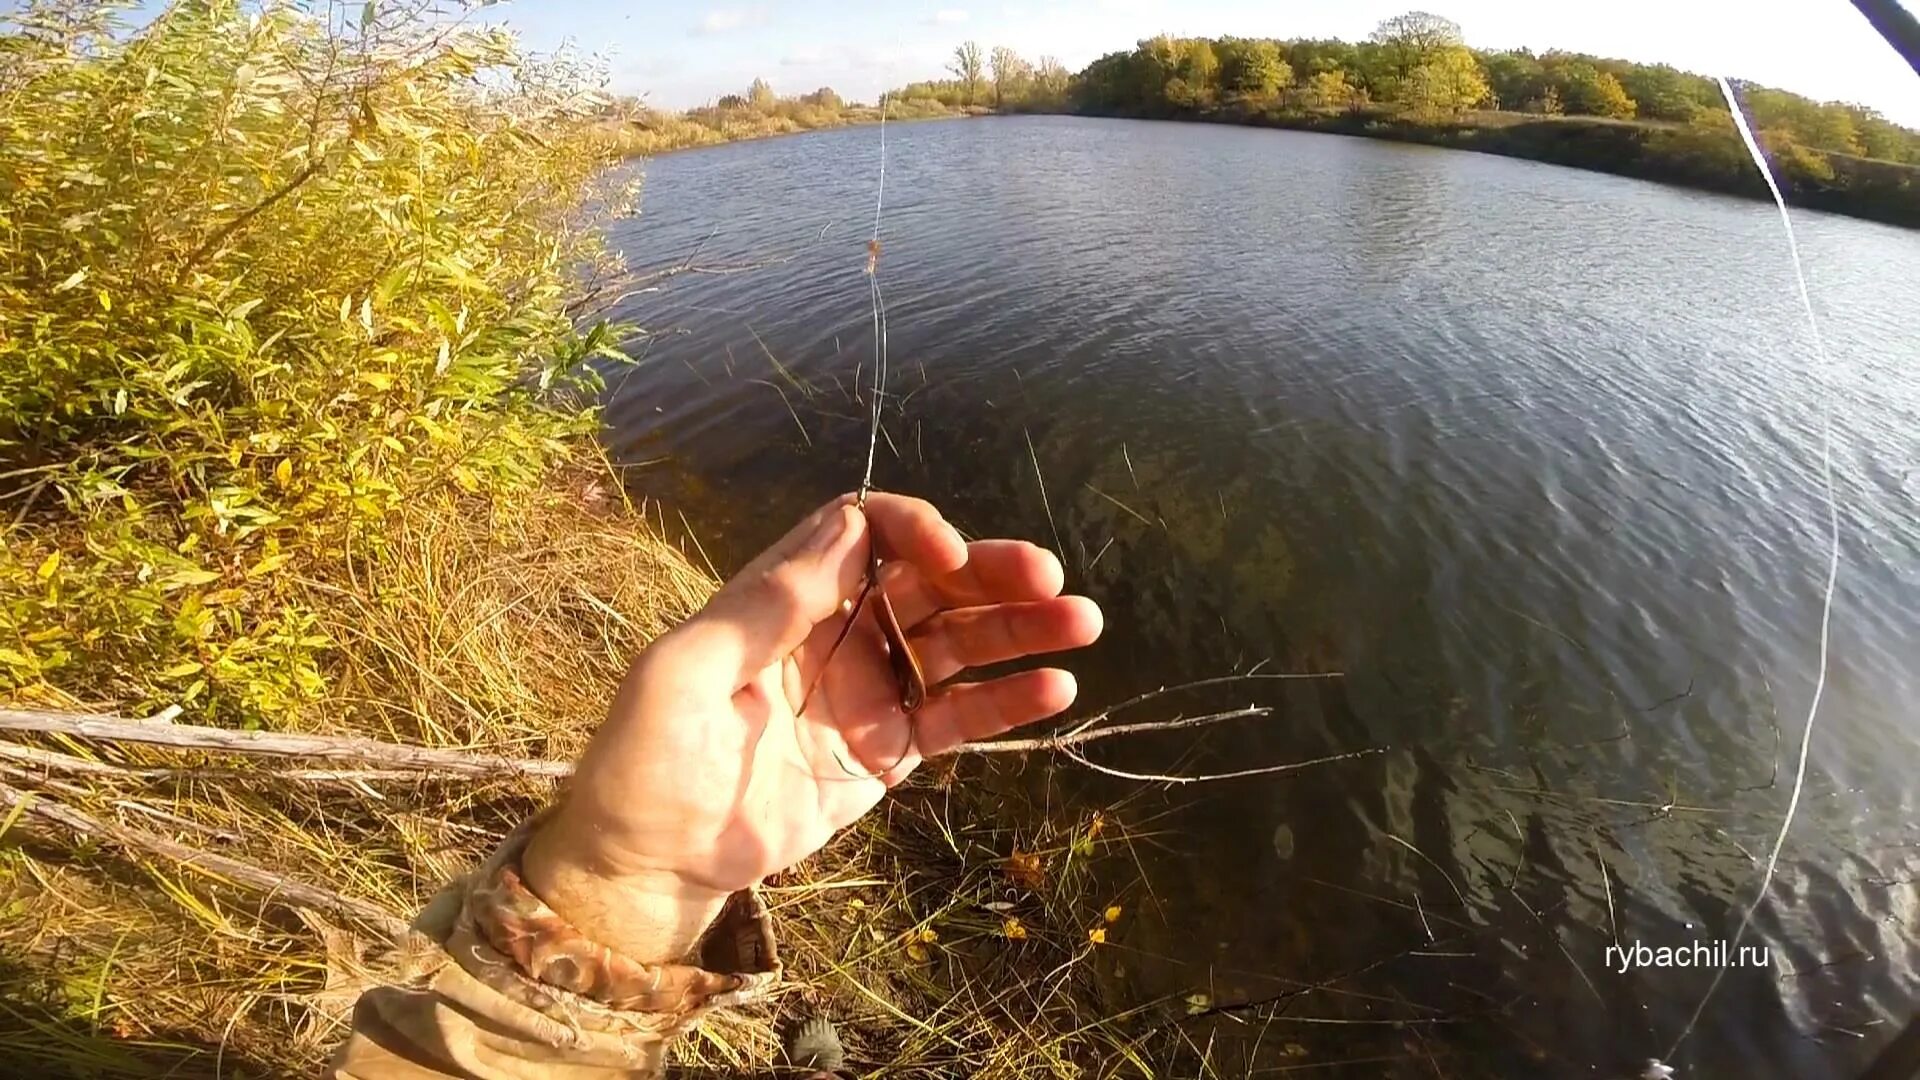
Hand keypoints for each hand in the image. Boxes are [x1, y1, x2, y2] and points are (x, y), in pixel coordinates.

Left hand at [522, 492, 1102, 960]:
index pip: (866, 533)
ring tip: (1081, 622)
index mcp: (785, 597)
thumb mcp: (684, 672)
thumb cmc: (646, 760)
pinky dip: (1009, 701)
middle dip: (991, 572)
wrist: (653, 862)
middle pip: (930, 580)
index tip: (948, 557)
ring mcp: (869, 690)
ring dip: (1021, 628)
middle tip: (1049, 580)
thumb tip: (846, 527)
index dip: (914, 530)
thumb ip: (765, 605)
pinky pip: (959, 714)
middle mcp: (837, 630)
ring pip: (959, 641)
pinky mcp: (890, 749)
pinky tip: (1055, 688)